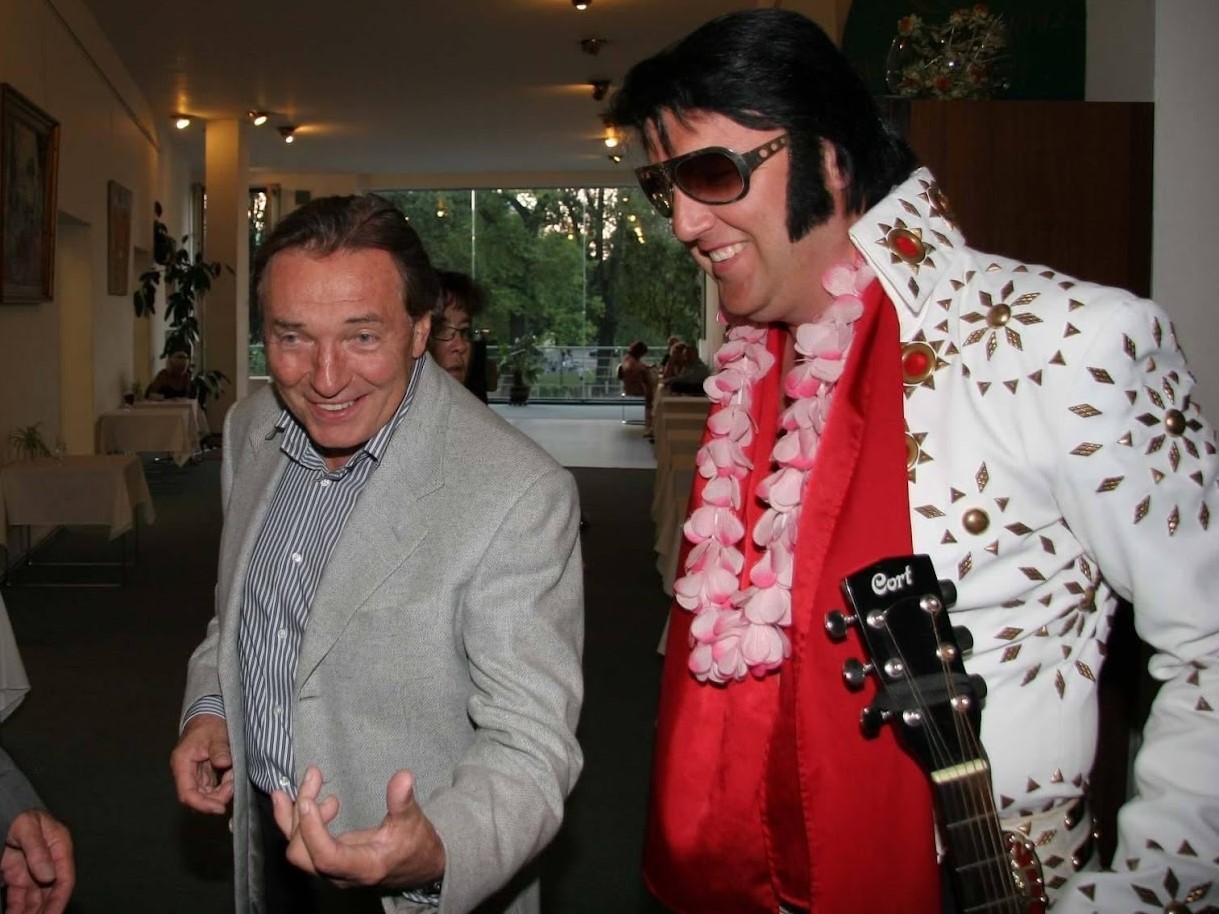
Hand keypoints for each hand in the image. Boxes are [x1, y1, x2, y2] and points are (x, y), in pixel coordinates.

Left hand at [2, 808, 74, 913]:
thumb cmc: (18, 814)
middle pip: (50, 893)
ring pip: (35, 899)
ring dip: (32, 913)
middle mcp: (49, 862)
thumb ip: (38, 850)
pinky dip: (17, 910)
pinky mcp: (17, 877)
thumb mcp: (28, 827)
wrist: (2, 812)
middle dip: (45, 911)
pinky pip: (19, 899)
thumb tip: (49, 875)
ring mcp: (32, 871)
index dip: (59, 899)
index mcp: (59, 847)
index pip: (65, 878)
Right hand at [169, 713, 233, 813]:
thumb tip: (223, 763)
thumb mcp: (217, 734)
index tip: (220, 808)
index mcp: (182, 763)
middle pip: (197, 796)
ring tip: (233, 776)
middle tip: (233, 786)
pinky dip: (223, 785)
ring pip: (205, 793)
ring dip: (221, 791)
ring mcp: (193, 774)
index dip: (202, 804)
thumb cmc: (210, 724)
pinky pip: (211, 786)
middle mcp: (185, 772)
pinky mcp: (202, 773)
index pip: (187, 794)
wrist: (209, 716)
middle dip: (216, 797)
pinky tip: (232, 775)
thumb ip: (219, 749)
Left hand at [270, 766, 444, 890]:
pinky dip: (296, 821)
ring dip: (292, 816)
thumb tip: (403, 777)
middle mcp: (341, 873)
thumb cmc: (416, 846)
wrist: (419, 866)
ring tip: (305, 782)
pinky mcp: (327, 859)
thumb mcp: (413, 822)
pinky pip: (302, 845)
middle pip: (302, 854)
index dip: (313, 831)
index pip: (326, 857)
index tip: (308, 800)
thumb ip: (403, 802)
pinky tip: (303, 798)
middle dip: (299, 815)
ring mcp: (331, 868)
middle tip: (313, 777)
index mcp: (363, 867)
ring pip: (297, 850)